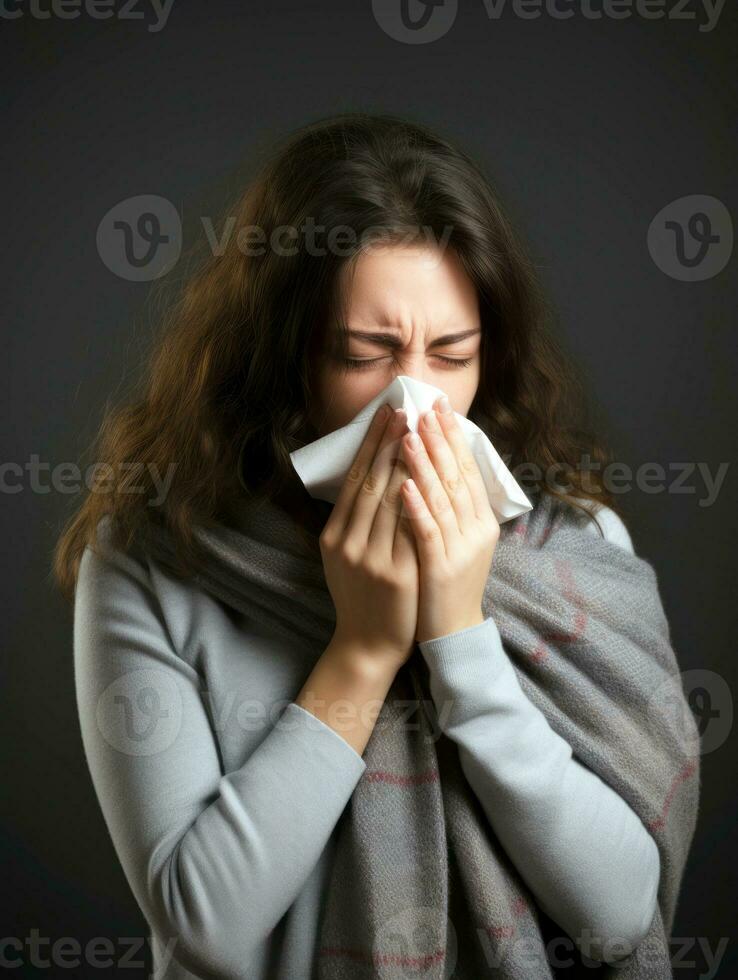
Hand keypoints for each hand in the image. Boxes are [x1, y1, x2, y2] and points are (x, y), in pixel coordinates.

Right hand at [319, 403, 419, 670]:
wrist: (367, 645)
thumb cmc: (361, 597)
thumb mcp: (344, 557)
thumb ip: (354, 522)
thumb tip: (372, 476)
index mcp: (334, 535)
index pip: (355, 479)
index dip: (371, 443)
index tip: (388, 413)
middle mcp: (348, 543)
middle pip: (371, 482)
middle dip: (389, 442)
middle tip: (405, 408)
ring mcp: (370, 559)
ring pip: (389, 501)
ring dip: (405, 462)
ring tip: (420, 431)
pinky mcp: (395, 574)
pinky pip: (408, 530)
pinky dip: (417, 501)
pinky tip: (426, 477)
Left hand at [399, 395, 499, 643]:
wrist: (453, 633)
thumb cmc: (448, 583)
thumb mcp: (461, 541)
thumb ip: (455, 507)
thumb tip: (442, 463)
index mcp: (482, 521)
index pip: (469, 469)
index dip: (454, 436)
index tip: (439, 406)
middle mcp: (476, 531)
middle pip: (458, 476)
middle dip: (439, 439)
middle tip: (424, 407)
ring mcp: (461, 550)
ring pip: (442, 499)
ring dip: (424, 464)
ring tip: (408, 435)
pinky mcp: (441, 569)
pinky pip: (428, 531)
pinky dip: (417, 506)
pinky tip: (404, 484)